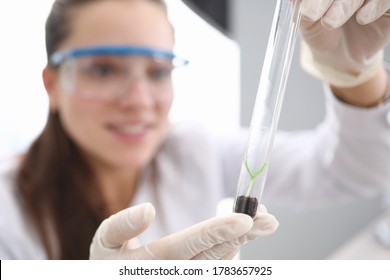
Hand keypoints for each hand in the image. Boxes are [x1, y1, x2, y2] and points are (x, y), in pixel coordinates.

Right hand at [89, 203, 277, 259]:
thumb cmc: (111, 265)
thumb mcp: (104, 245)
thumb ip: (121, 226)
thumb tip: (147, 210)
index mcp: (155, 262)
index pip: (190, 244)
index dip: (218, 230)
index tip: (245, 218)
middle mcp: (177, 272)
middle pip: (216, 252)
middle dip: (244, 234)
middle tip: (270, 220)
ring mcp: (188, 276)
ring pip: (221, 259)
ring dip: (244, 240)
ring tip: (264, 222)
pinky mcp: (194, 274)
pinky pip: (218, 263)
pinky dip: (233, 246)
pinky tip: (246, 233)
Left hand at [299, 0, 389, 87]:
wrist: (337, 59)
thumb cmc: (322, 34)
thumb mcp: (307, 22)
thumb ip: (305, 6)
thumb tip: (303, 2)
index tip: (305, 10)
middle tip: (311, 14)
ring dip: (347, 3)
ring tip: (329, 22)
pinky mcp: (389, 9)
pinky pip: (388, 1)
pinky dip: (376, 6)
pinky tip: (362, 19)